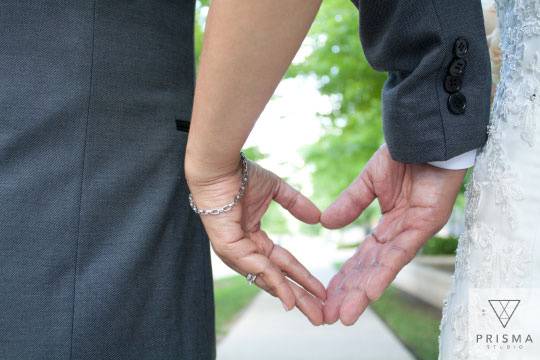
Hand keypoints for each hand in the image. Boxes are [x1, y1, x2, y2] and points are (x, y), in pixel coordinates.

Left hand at [185, 155, 326, 324]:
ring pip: (267, 279)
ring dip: (292, 297)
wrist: (219, 166)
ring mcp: (235, 252)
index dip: (303, 278)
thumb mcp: (276, 190)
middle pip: (276, 279)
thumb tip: (317, 218)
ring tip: (313, 312)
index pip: (282, 264)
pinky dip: (274, 282)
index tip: (323, 291)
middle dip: (300, 298)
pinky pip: (255, 268)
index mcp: (254, 239)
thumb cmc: (241, 175)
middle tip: (320, 317)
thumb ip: (296, 204)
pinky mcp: (228, 247)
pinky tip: (290, 297)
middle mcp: (245, 250)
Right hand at [321, 144, 464, 324]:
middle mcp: (399, 235)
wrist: (426, 136)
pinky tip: (369, 291)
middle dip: (350, 293)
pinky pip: (401, 254)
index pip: (363, 259)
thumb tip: (325, 224)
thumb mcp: (369, 182)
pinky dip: (384, 273)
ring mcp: (413, 233)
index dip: (345, 277)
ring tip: (344, 314)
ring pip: (384, 269)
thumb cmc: (404, 155)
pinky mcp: (426, 226)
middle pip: (370, 270)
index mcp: (387, 226)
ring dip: (364, 292)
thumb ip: (350, 204)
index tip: (326, 295)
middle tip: (329, 316)